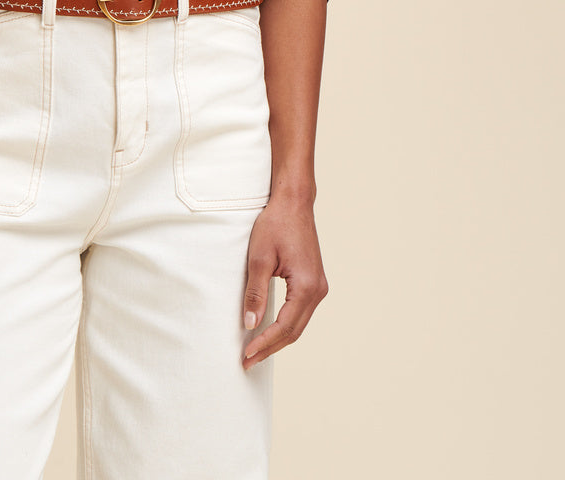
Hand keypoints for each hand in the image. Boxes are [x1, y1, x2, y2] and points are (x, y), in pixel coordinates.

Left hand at [241, 194, 327, 368]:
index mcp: (306, 286)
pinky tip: (269, 331)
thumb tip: (250, 324)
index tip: (247, 355)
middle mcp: (318, 290)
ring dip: (278, 339)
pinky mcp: (314, 282)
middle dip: (270, 348)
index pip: (285, 326)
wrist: (293, 203)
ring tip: (256, 351)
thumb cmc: (276, 224)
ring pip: (299, 324)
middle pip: (294, 331)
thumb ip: (255, 293)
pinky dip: (285, 325)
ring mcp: (318, 287)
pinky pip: (300, 312)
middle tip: (248, 361)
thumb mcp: (259, 258)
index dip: (265, 343)